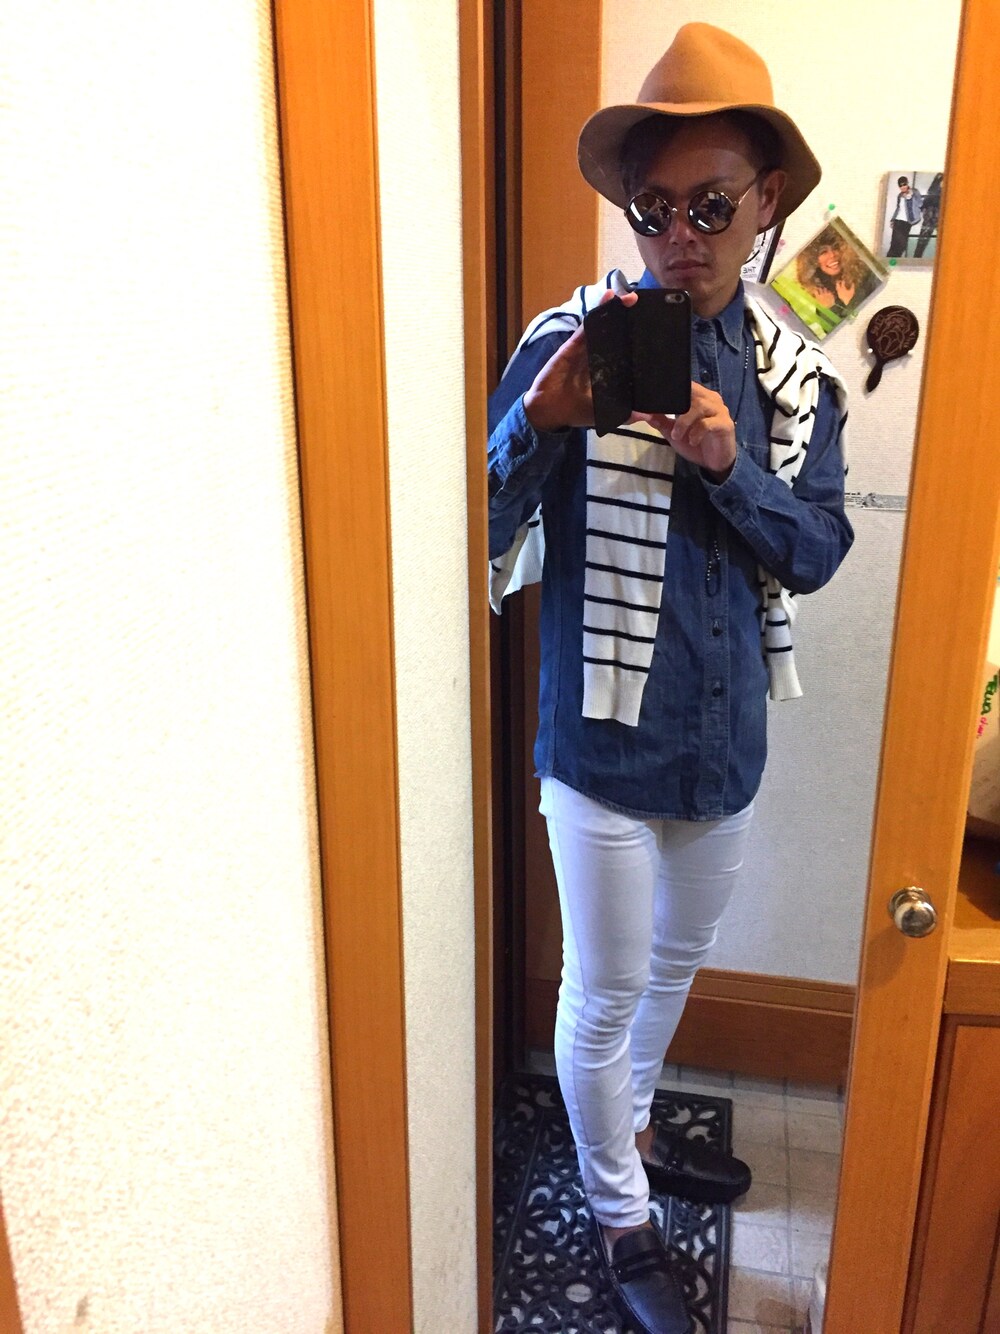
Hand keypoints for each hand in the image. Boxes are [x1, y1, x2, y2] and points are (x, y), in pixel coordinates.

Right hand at [522, 290, 637, 431]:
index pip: (625, 351)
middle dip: (628, 319)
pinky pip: (587, 325)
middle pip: (616, 333)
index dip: (636, 339)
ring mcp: (587, 349)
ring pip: (603, 325)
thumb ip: (628, 414)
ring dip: (615, 310)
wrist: (549, 411)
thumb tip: (651, 417)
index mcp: (608, 371)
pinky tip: (609, 298)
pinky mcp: (574, 345)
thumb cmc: (575, 411)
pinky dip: (598, 310)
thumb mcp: (607, 413)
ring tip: (631, 297)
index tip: (652, 328)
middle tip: (643, 306)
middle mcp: (599, 356)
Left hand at [634, 382, 736, 480]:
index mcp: (699, 397)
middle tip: (663, 415)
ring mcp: (719, 411)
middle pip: (692, 392)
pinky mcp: (725, 425)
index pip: (685, 386)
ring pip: (699, 406)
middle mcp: (711, 399)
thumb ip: (660, 421)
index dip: (670, 391)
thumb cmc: (696, 443)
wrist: (715, 463)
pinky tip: (692, 441)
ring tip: (676, 435)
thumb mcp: (673, 432)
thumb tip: (642, 413)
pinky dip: (696, 432)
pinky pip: (708, 423)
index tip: (655, 401)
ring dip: (684, 421)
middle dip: (675, 404)